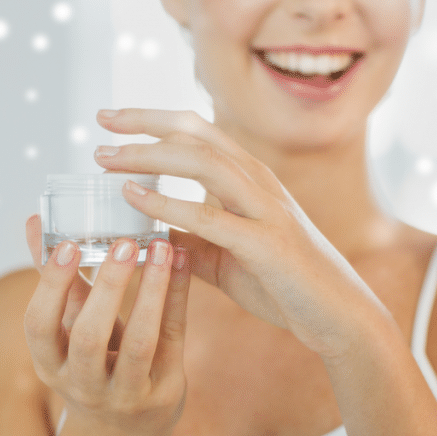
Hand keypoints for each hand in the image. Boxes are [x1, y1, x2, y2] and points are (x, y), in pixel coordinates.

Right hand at [23, 215, 190, 435]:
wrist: (122, 435)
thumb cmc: (90, 363)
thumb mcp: (66, 328)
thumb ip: (55, 278)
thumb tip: (34, 221)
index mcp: (50, 364)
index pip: (39, 326)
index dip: (50, 286)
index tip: (67, 244)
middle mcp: (82, 384)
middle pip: (88, 339)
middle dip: (107, 289)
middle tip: (124, 243)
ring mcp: (125, 394)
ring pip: (138, 344)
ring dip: (151, 292)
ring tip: (161, 247)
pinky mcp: (163, 392)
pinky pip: (172, 340)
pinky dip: (177, 297)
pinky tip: (182, 261)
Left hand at [93, 108, 386, 359]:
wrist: (337, 317)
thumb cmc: (282, 283)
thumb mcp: (225, 256)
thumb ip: (191, 238)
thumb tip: (149, 232)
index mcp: (249, 179)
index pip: (196, 131)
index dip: (151, 119)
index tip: (109, 119)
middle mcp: (258, 182)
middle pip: (196, 134)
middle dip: (144, 124)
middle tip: (100, 124)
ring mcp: (265, 209)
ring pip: (203, 162)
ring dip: (150, 156)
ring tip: (107, 161)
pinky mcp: (266, 243)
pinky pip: (210, 216)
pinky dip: (167, 204)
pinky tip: (135, 200)